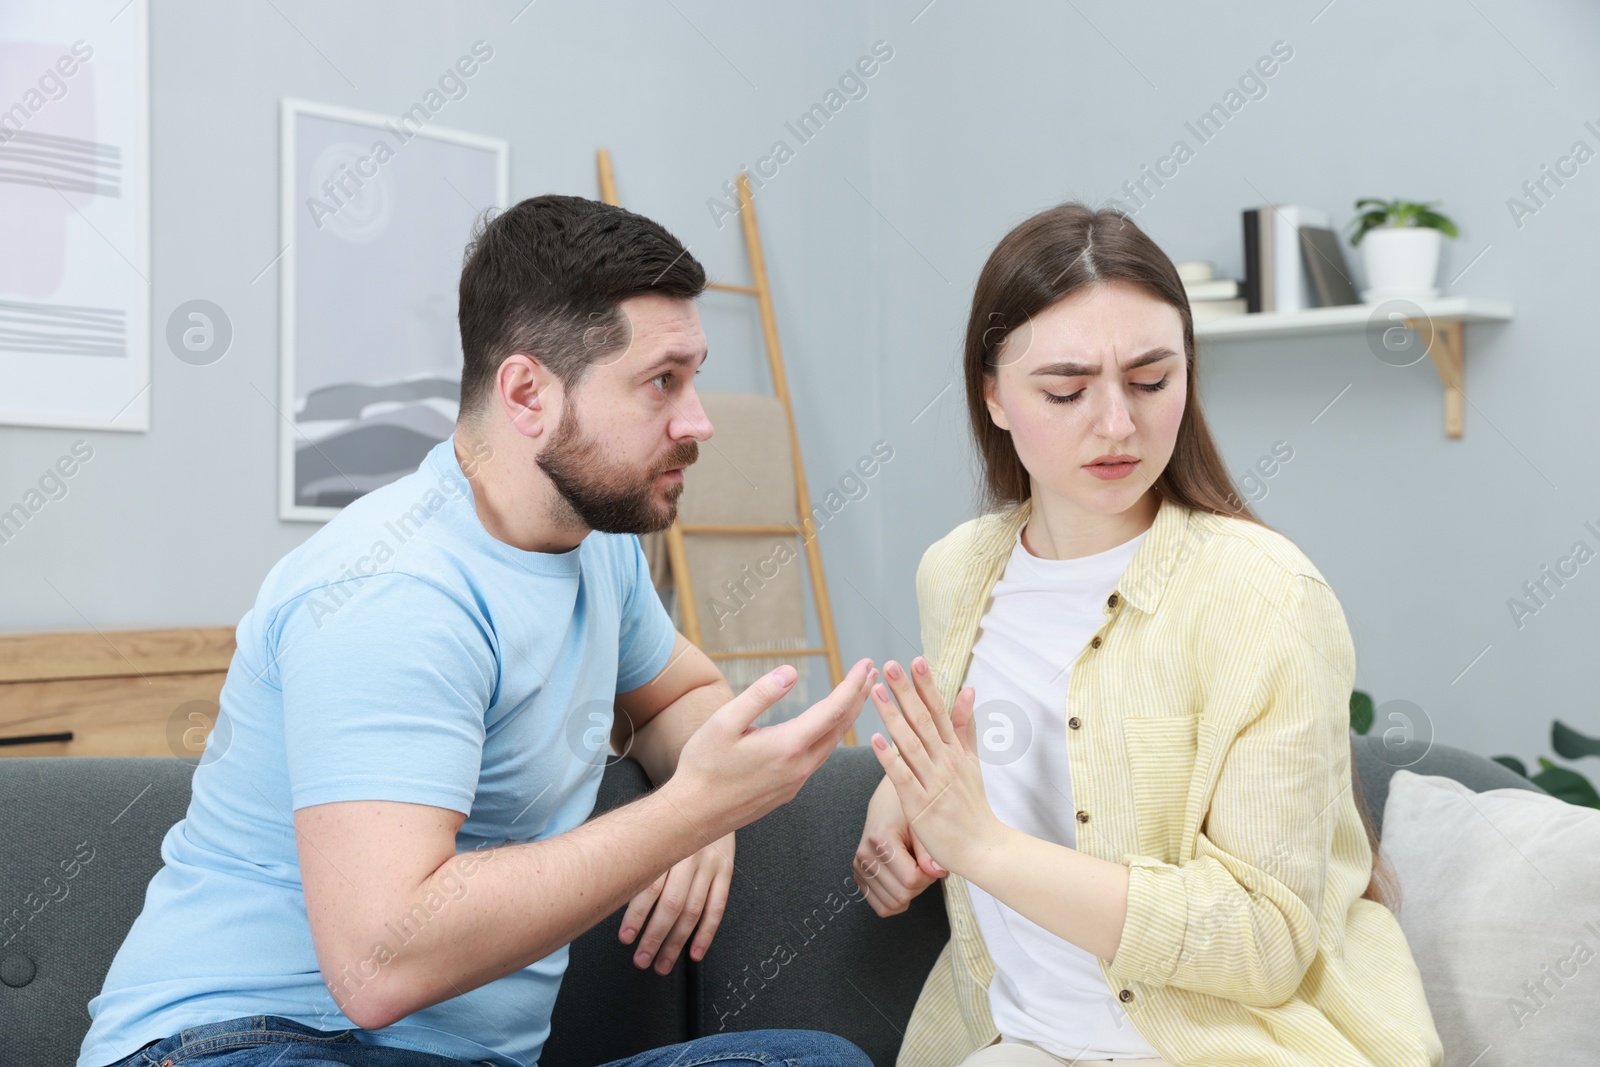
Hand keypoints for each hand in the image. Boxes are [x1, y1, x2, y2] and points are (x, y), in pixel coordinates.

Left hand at [620, 830, 734, 972]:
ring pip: (693, 910)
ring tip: (663, 963)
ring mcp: (710, 864)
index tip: (626, 938)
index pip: (649, 887)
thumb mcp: (654, 830)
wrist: (712, 794)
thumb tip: (613, 892)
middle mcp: (689, 856)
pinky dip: (707, 932)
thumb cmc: (673, 816)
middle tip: (642, 960)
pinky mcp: (726, 870)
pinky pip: (718, 906)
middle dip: (655, 937)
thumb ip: (641, 858)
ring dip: (677, 942)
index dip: (636, 916)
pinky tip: (696, 952)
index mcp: (666, 846)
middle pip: (672, 904)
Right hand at [671, 658, 876, 839]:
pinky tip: (827, 730)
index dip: (853, 684)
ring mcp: (796, 782)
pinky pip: (819, 759)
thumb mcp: (725, 722)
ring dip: (848, 718)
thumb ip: (760, 695)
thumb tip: (791, 672)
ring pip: (832, 745)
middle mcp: (800, 766)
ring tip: (857, 698)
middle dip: (859, 698)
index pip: (834, 709)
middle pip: (841, 727)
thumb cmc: (703, 766)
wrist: (693, 815)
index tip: (867, 664)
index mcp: (788, 746)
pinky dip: (832, 738)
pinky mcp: (787, 792)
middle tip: (873, 674)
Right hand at [854, 775, 946, 916]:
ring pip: (892, 905)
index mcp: (881, 839)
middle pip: (901, 895)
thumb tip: (938, 873)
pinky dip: (896, 901)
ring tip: (913, 872)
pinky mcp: (859, 876)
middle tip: (925, 867)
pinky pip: (881, 906)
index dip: (929, 877)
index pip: (910, 879)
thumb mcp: (922, 825)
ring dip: (909, 894)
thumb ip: (930, 851)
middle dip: (921, 886)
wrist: (887, 804)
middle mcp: (865, 855)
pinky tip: (903, 883)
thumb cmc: (906, 811)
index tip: (932, 863)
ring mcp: (859, 867)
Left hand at [868, 657, 993, 875]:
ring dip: (893, 716)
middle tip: (890, 666)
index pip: (940, 710)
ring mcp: (933, 783)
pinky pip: (902, 778)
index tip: (915, 660)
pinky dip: (889, 759)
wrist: (983, 848)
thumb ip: (965, 726)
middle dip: (906, 691)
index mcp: (954, 750)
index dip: (926, 685)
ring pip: (910, 743)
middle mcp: (945, 761)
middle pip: (923, 720)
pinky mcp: (920, 805)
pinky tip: (875, 740)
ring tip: (877, 692)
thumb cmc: (973, 806)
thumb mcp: (972, 761)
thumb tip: (968, 690)